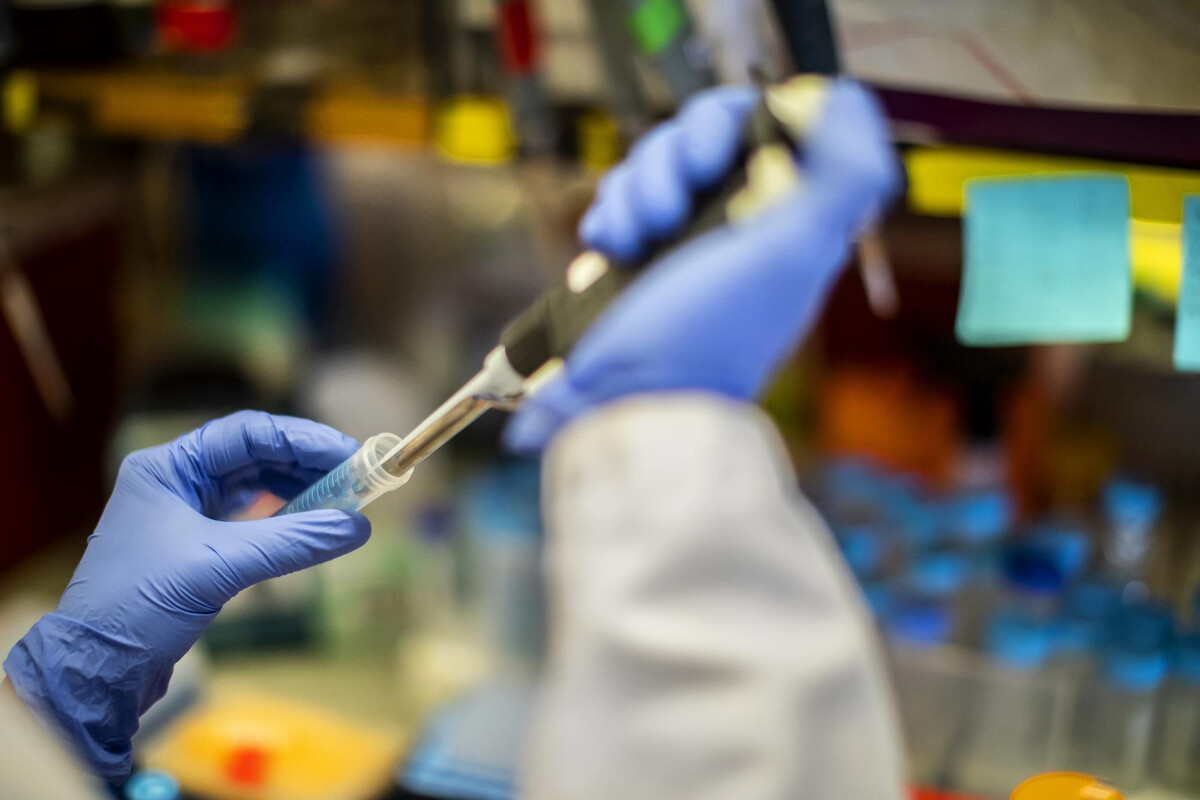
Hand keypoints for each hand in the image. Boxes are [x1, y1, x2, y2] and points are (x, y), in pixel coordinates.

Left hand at [3, 411, 369, 779]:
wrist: (96, 670)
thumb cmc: (142, 606)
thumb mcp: (221, 567)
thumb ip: (292, 541)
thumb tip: (358, 526)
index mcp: (168, 466)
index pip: (247, 433)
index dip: (303, 440)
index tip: (350, 452)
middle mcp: (175, 479)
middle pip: (254, 454)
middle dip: (307, 463)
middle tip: (357, 474)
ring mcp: (183, 511)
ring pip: (254, 485)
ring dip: (299, 489)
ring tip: (342, 498)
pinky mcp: (194, 544)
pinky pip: (249, 517)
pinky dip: (283, 518)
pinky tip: (312, 522)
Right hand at [505, 80, 898, 450]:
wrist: (629, 399)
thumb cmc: (709, 334)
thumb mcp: (792, 252)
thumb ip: (843, 176)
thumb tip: (848, 105)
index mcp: (786, 215)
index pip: (762, 123)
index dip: (730, 124)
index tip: (716, 159)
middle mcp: (737, 222)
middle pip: (697, 135)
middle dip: (670, 163)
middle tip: (670, 211)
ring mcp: (683, 238)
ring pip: (650, 165)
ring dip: (634, 195)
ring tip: (635, 245)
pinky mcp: (636, 255)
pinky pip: (617, 201)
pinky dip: (609, 219)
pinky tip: (613, 252)